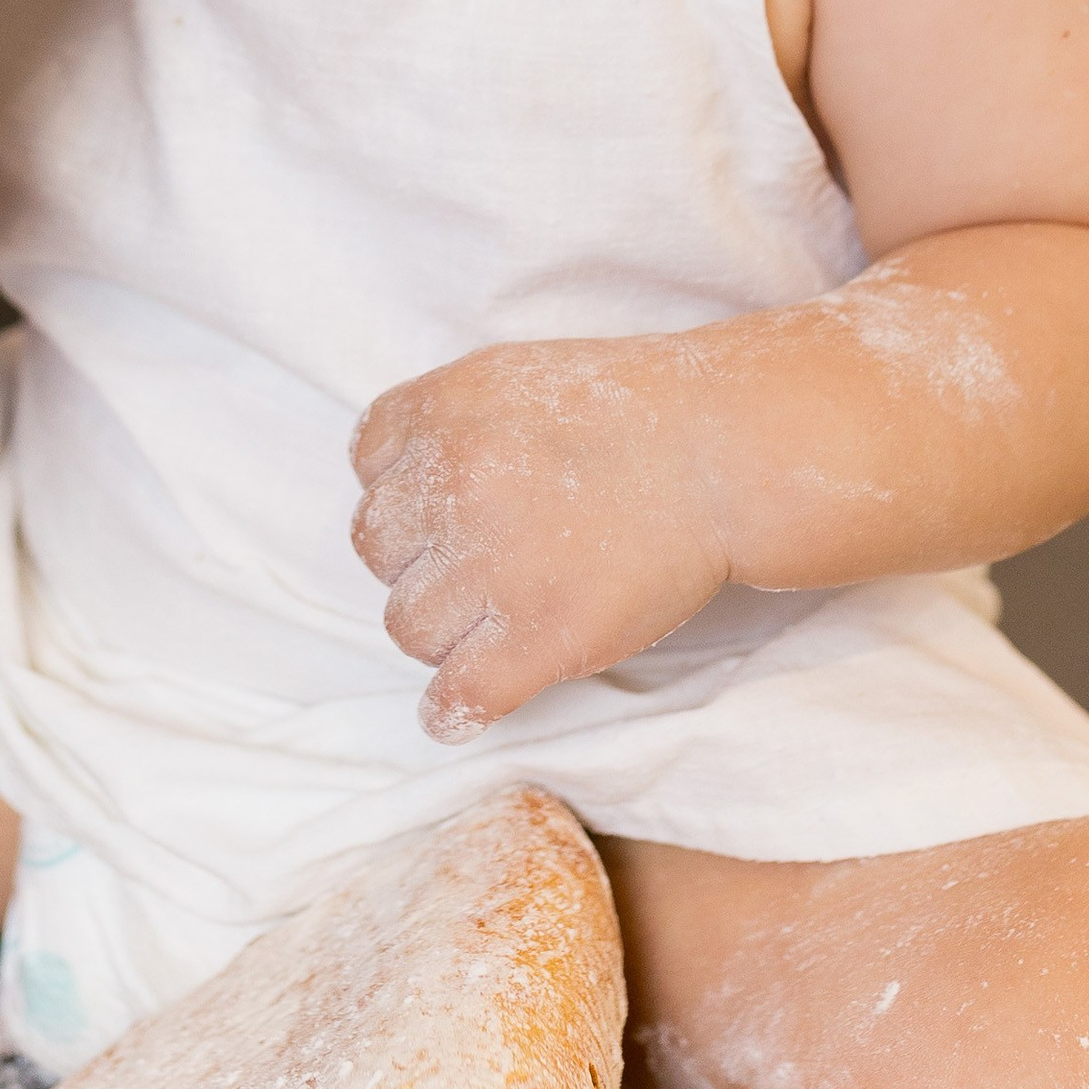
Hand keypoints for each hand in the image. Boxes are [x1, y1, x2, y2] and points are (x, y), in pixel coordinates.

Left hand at [349, 338, 735, 743]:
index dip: (405, 489)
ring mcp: (496, 563)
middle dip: (420, 559)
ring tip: (494, 621)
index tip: (445, 505)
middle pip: (378, 549)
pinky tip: (461, 708)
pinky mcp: (539, 636)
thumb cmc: (627, 413)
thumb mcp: (510, 378)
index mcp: (444, 409)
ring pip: (408, 625)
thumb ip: (445, 423)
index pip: (368, 464)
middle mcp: (457, 481)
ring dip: (442, 631)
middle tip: (481, 563)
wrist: (719, 453)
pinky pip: (460, 694)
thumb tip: (392, 481)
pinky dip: (452, 710)